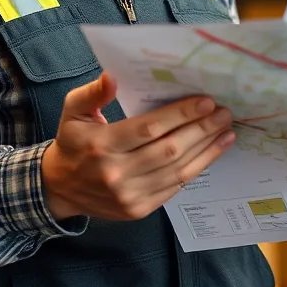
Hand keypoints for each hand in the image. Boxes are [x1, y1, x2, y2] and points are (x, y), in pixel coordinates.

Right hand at [41, 72, 235, 221]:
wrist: (59, 189)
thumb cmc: (73, 142)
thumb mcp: (73, 111)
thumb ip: (93, 93)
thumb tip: (113, 76)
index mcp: (101, 144)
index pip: (149, 128)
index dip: (180, 114)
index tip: (206, 101)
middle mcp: (116, 173)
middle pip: (169, 149)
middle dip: (201, 130)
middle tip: (224, 113)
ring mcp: (129, 195)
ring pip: (177, 170)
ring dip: (206, 150)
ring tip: (226, 131)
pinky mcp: (139, 210)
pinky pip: (175, 188)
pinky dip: (197, 168)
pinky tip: (212, 152)